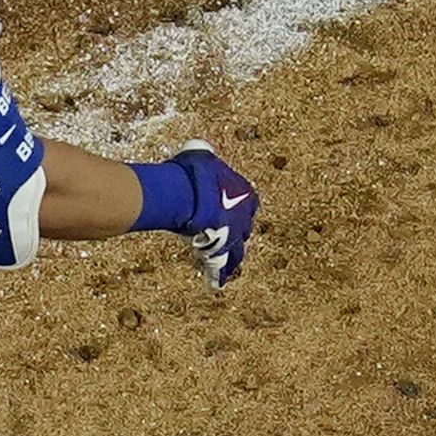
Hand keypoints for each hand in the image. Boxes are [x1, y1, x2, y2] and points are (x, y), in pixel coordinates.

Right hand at [170, 141, 257, 287]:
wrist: (187, 193)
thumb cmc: (193, 172)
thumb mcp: (199, 155)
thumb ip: (203, 156)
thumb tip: (197, 150)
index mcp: (247, 194)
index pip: (249, 203)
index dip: (238, 209)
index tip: (230, 212)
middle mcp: (245, 217)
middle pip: (244, 229)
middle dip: (235, 232)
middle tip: (223, 236)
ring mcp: (234, 236)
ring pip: (236, 251)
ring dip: (230, 258)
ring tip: (225, 267)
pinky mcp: (221, 251)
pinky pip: (220, 267)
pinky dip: (217, 275)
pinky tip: (215, 284)